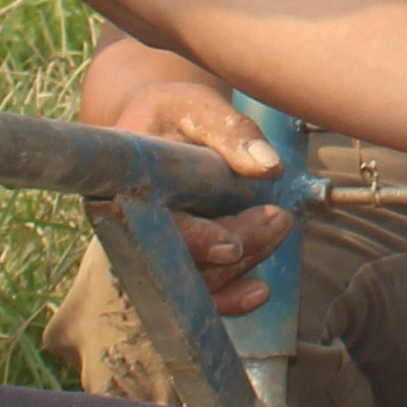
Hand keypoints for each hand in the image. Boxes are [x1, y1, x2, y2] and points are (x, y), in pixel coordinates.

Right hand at [88, 57, 293, 312]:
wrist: (155, 125)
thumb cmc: (172, 112)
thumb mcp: (198, 107)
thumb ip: (231, 132)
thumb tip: (269, 168)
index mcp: (128, 187)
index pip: (158, 227)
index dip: (196, 241)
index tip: (232, 246)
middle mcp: (133, 227)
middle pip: (185, 260)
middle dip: (238, 246)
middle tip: (278, 220)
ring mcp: (153, 250)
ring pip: (197, 281)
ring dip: (244, 265)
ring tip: (278, 227)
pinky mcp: (176, 261)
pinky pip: (198, 294)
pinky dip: (230, 300)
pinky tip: (259, 292)